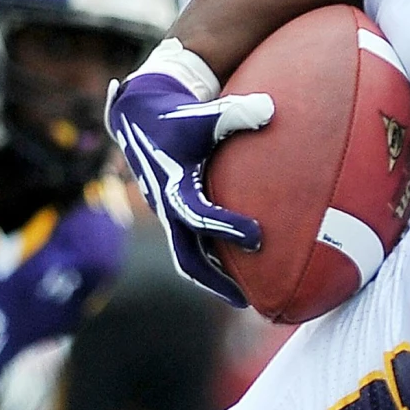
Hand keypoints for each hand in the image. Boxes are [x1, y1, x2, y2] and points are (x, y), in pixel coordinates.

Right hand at [105, 56, 272, 307]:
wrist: (139, 117)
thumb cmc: (179, 114)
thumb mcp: (206, 112)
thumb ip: (237, 113)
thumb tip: (271, 110)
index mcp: (173, 187)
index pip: (200, 217)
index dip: (228, 228)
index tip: (258, 236)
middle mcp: (167, 208)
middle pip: (188, 258)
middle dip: (215, 281)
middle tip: (246, 300)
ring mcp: (168, 215)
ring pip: (188, 258)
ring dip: (213, 280)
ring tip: (244, 298)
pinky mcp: (172, 216)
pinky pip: (191, 247)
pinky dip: (211, 262)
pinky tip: (237, 273)